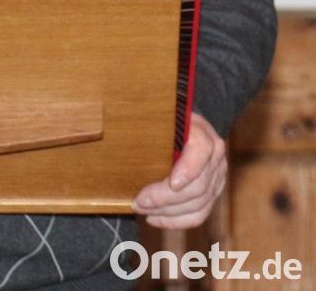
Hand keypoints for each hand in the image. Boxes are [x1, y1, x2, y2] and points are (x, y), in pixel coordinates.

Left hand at [132, 112, 226, 229]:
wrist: (176, 127)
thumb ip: (145, 125)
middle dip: (166, 198)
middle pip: (198, 186)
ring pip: (198, 204)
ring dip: (167, 212)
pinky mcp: (212, 193)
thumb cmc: (160, 122)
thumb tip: (120, 133)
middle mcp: (215, 155)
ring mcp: (217, 176)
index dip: (189, 169)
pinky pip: (198, 214)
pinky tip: (154, 218)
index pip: (202, 150)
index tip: (172, 183)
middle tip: (139, 201)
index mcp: (201, 132)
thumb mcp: (155, 117)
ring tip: (142, 209)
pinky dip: (175, 220)